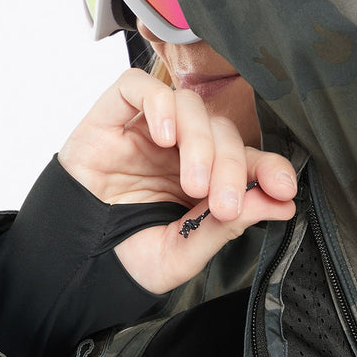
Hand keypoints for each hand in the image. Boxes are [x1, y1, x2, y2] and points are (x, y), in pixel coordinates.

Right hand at [58, 68, 296, 293]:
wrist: (72, 268)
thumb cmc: (125, 260)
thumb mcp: (183, 252)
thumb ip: (226, 226)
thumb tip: (281, 203)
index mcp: (202, 183)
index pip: (246, 160)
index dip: (269, 167)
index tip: (284, 189)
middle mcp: (178, 153)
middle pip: (220, 132)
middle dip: (231, 166)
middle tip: (222, 203)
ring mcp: (145, 132)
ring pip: (187, 107)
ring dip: (201, 142)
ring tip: (193, 185)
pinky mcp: (110, 118)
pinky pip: (137, 88)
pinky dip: (159, 103)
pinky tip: (165, 139)